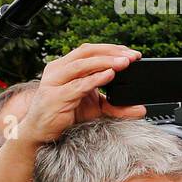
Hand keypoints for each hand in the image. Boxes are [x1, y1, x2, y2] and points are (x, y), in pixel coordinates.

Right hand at [19, 44, 144, 144]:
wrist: (40, 132)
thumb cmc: (64, 115)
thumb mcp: (96, 109)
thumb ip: (117, 107)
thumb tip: (140, 109)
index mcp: (66, 66)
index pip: (90, 51)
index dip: (112, 49)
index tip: (132, 53)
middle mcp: (58, 70)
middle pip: (87, 53)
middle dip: (112, 52)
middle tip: (133, 56)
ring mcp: (54, 82)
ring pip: (82, 65)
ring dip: (106, 62)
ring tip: (124, 63)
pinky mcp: (55, 97)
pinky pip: (78, 85)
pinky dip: (95, 79)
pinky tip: (109, 75)